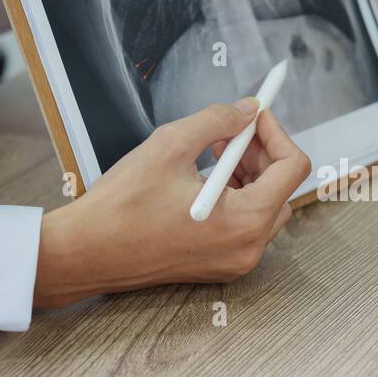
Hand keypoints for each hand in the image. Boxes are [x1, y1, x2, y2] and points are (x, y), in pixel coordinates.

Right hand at [33, 99, 310, 308]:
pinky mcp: (217, 266)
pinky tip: (202, 180)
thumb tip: (247, 110)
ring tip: (212, 153)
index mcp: (245, 221)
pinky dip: (234, 199)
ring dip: (248, 175)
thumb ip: (217, 121)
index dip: (276, 133)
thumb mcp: (170, 145)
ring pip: (264, 209)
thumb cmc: (122, 205)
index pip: (292, 168)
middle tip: (232, 131)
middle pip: (282, 190)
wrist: (85, 253)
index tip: (255, 115)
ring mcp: (234, 262)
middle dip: (262, 153)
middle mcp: (248, 248)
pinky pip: (243, 227)